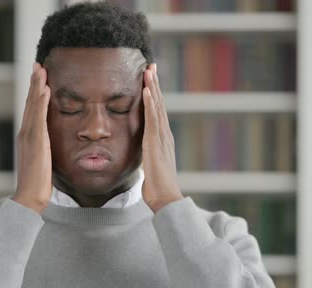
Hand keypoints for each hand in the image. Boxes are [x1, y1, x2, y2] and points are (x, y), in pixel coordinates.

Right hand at [11, 63, 51, 214]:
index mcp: (28, 136)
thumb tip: (47, 143)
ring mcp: (29, 136)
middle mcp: (26, 133)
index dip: (35, 92)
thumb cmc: (37, 182)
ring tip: (41, 70)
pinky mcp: (36, 141)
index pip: (32, 109)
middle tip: (38, 65)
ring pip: (33, 106)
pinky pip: (39, 117)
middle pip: (30, 103)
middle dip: (34, 83)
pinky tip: (45, 89)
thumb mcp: (42, 160)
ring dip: (37, 86)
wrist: (30, 195)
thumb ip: (43, 148)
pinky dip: (41, 102)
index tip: (39, 77)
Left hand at [142, 63, 183, 212]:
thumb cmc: (158, 187)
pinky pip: (152, 120)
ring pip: (157, 108)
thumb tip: (144, 155)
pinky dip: (151, 104)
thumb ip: (149, 156)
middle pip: (159, 104)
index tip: (150, 78)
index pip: (157, 112)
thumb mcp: (150, 166)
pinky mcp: (155, 144)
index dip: (154, 94)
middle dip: (154, 84)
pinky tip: (148, 91)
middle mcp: (164, 135)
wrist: (166, 199)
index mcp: (162, 139)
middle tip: (151, 65)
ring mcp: (161, 138)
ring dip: (153, 88)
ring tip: (148, 70)